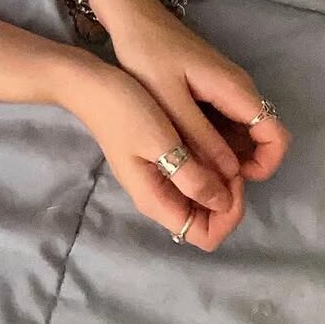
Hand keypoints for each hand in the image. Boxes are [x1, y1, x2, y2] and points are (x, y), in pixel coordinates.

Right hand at [72, 63, 245, 251]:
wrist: (92, 87)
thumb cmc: (124, 112)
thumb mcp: (161, 142)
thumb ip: (192, 177)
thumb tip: (224, 202)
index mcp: (156, 201)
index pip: (205, 236)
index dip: (228, 215)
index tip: (233, 178)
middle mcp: (157, 198)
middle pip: (204, 221)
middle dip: (227, 198)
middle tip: (231, 162)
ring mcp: (155, 181)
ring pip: (198, 199)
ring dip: (218, 182)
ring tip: (222, 151)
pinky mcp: (155, 163)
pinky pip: (189, 179)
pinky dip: (205, 169)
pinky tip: (207, 144)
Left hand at [107, 0, 291, 185]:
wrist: (132, 16)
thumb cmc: (147, 53)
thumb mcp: (169, 100)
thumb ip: (200, 137)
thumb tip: (230, 175)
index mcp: (234, 89)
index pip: (276, 135)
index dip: (265, 165)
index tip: (235, 182)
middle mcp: (238, 88)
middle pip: (261, 136)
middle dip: (243, 165)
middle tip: (210, 181)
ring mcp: (225, 85)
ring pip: (241, 130)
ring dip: (228, 153)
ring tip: (196, 169)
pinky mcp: (210, 85)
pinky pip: (224, 119)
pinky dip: (215, 138)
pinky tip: (189, 148)